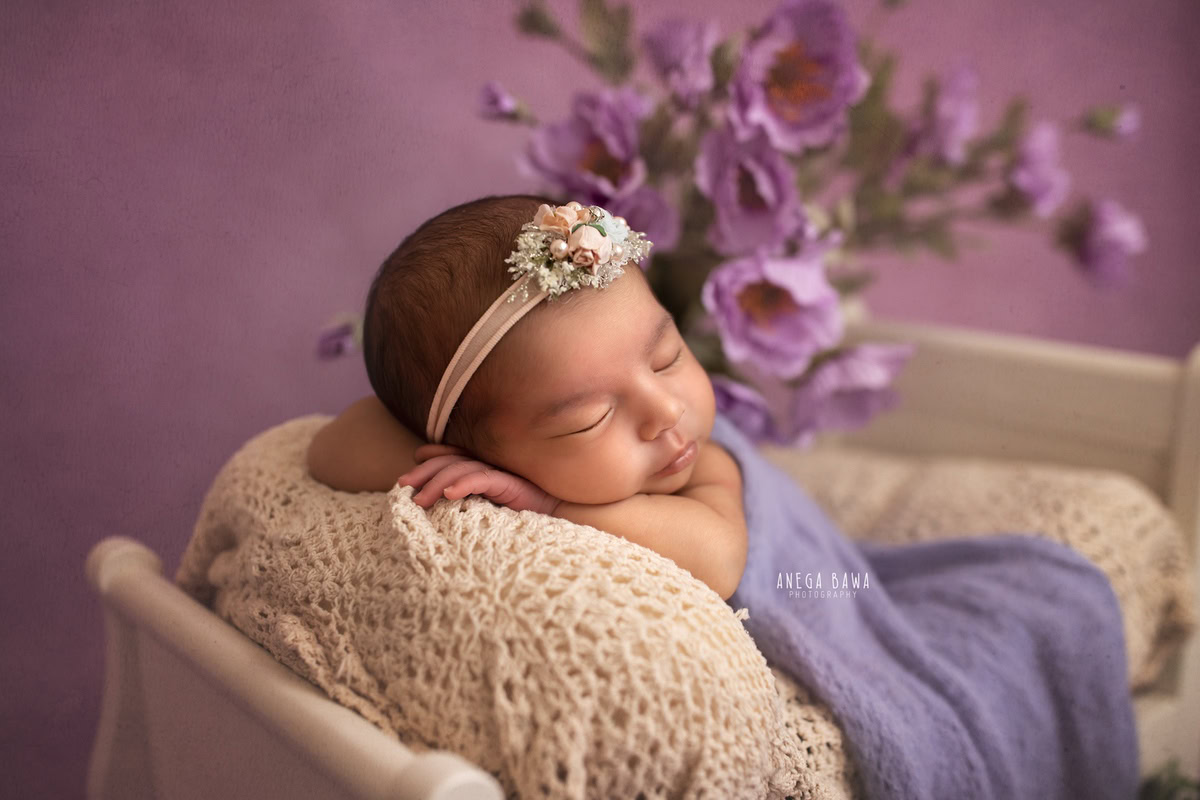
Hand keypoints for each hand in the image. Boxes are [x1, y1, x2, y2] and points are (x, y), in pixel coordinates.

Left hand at [399, 445, 560, 514]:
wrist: (562, 519)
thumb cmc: (526, 516)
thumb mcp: (488, 508)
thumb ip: (467, 497)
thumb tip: (439, 499)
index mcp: (486, 467)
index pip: (452, 457)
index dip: (429, 460)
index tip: (408, 476)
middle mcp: (491, 464)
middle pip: (451, 461)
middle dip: (424, 472)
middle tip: (403, 486)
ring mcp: (501, 471)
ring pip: (461, 469)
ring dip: (437, 483)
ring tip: (420, 499)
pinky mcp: (511, 482)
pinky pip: (482, 479)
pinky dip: (463, 484)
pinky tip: (448, 494)